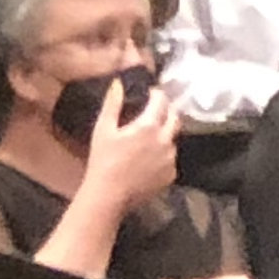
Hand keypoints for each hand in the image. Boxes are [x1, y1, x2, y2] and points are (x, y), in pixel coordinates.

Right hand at [75, 80, 180, 208]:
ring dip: (164, 135)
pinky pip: (171, 159)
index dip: (157, 95)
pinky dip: (163, 156)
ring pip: (173, 140)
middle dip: (167, 111)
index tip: (151, 94)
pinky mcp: (171, 175)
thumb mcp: (103, 129)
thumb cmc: (103, 161)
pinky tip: (149, 160)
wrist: (110, 195)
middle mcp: (165, 141)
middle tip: (155, 112)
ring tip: (149, 140)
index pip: (161, 101)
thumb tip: (119, 83)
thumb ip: (112, 104)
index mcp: (149, 126)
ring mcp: (170, 159)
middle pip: (175, 118)